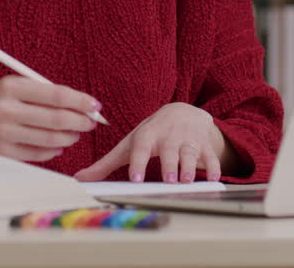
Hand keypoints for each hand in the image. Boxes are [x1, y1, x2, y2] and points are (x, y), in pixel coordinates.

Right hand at [0, 76, 98, 162]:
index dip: (80, 101)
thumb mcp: (11, 87)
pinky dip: (52, 151)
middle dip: (80, 121)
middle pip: (56, 119)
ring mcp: (3, 134)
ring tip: (75, 134)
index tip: (95, 105)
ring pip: (50, 139)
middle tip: (91, 122)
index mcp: (11, 87)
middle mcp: (6, 110)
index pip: (56, 94)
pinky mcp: (2, 154)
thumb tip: (79, 105)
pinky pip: (37, 155)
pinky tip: (57, 146)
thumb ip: (42, 93)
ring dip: (69, 137)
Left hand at [73, 103, 224, 182]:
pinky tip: (214, 178)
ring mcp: (188, 138)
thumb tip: (80, 178)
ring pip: (190, 153)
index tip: (136, 179)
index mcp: (147, 135)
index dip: (138, 162)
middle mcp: (168, 135)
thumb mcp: (129, 145)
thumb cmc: (151, 134)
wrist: (183, 113)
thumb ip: (106, 164)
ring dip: (190, 167)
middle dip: (169, 165)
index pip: (141, 147)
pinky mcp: (204, 143)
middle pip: (169, 150)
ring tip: (186, 180)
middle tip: (169, 180)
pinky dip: (214, 167)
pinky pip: (211, 156)